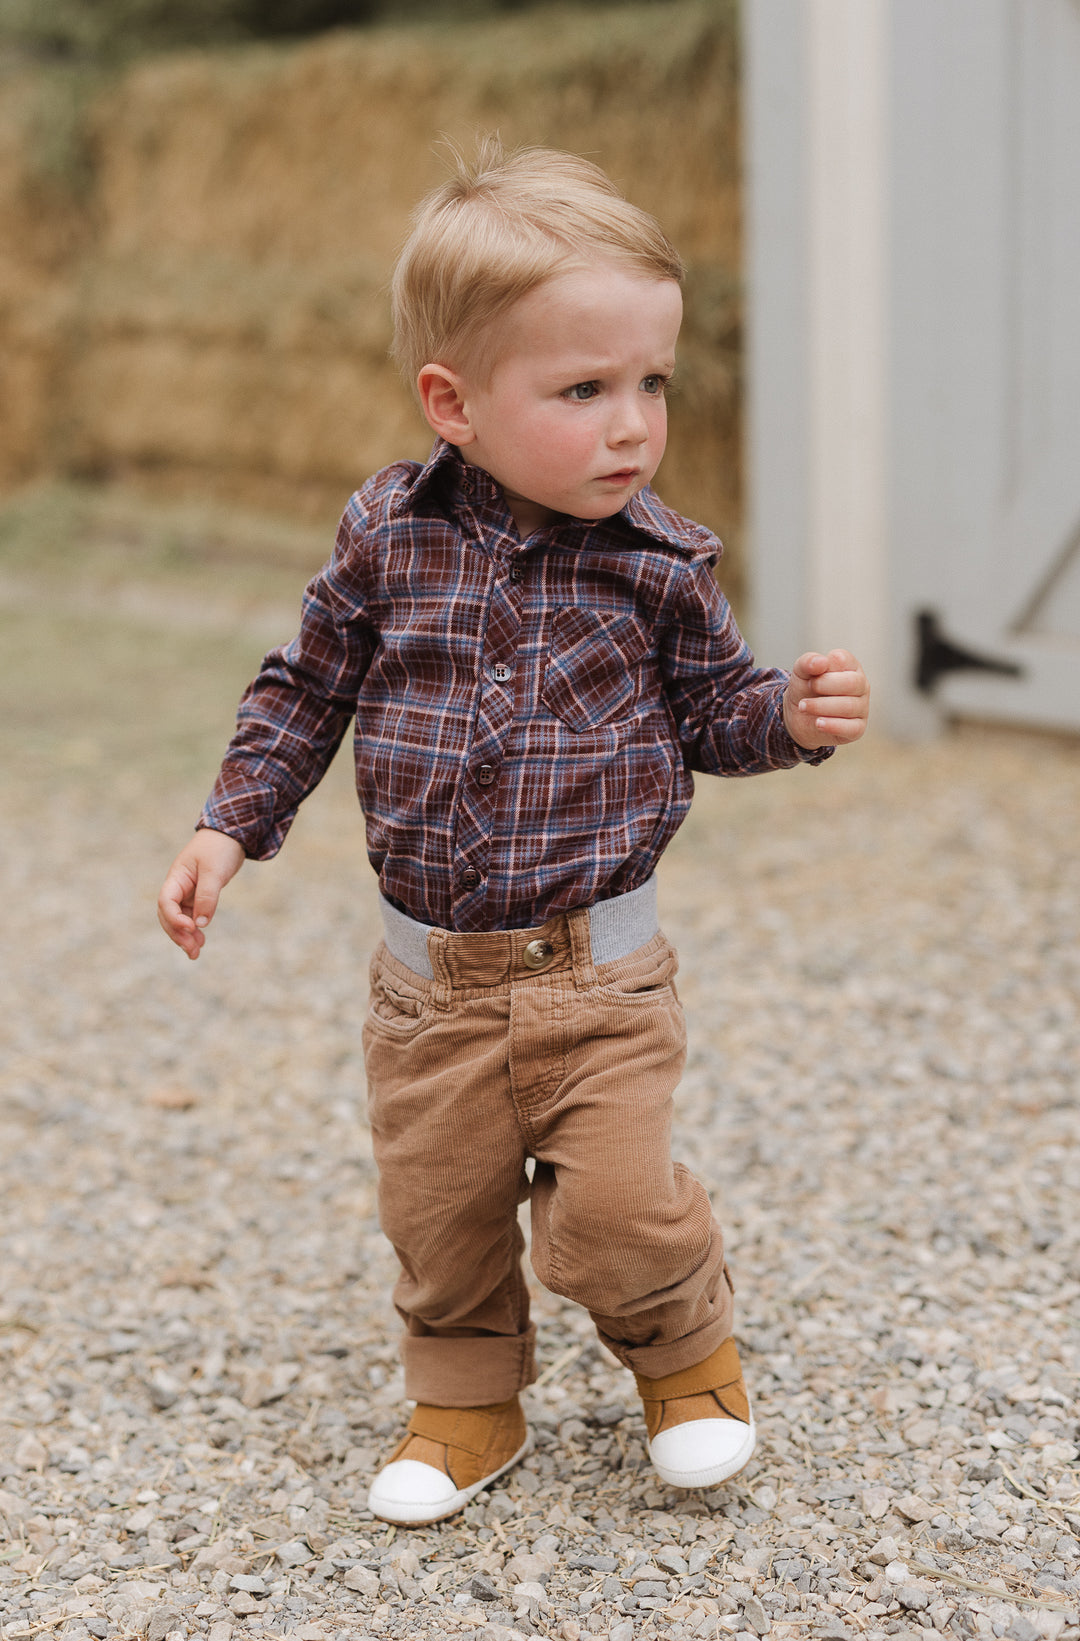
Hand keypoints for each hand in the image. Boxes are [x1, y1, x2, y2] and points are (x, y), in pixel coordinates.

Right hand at [157, 829, 245, 959]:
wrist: (231, 835)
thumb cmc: (219, 848)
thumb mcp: (214, 871)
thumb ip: (207, 896)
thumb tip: (200, 924)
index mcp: (176, 877)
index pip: (166, 902)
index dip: (174, 918)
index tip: (191, 928)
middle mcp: (178, 887)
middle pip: (168, 915)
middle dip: (178, 934)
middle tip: (192, 951)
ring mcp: (187, 893)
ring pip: (179, 919)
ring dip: (185, 936)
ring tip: (195, 953)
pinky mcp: (198, 896)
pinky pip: (191, 917)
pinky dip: (195, 930)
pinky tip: (201, 941)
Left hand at [783, 649, 868, 748]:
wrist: (799, 716)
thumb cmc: (805, 688)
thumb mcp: (801, 672)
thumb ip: (808, 662)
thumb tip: (821, 662)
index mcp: (850, 666)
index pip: (843, 660)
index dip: (824, 666)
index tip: (811, 674)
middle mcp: (861, 685)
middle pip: (852, 683)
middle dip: (824, 685)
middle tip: (808, 687)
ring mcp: (862, 707)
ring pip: (849, 707)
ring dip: (821, 706)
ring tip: (803, 706)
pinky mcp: (858, 728)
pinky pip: (852, 728)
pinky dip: (832, 726)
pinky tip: (818, 723)